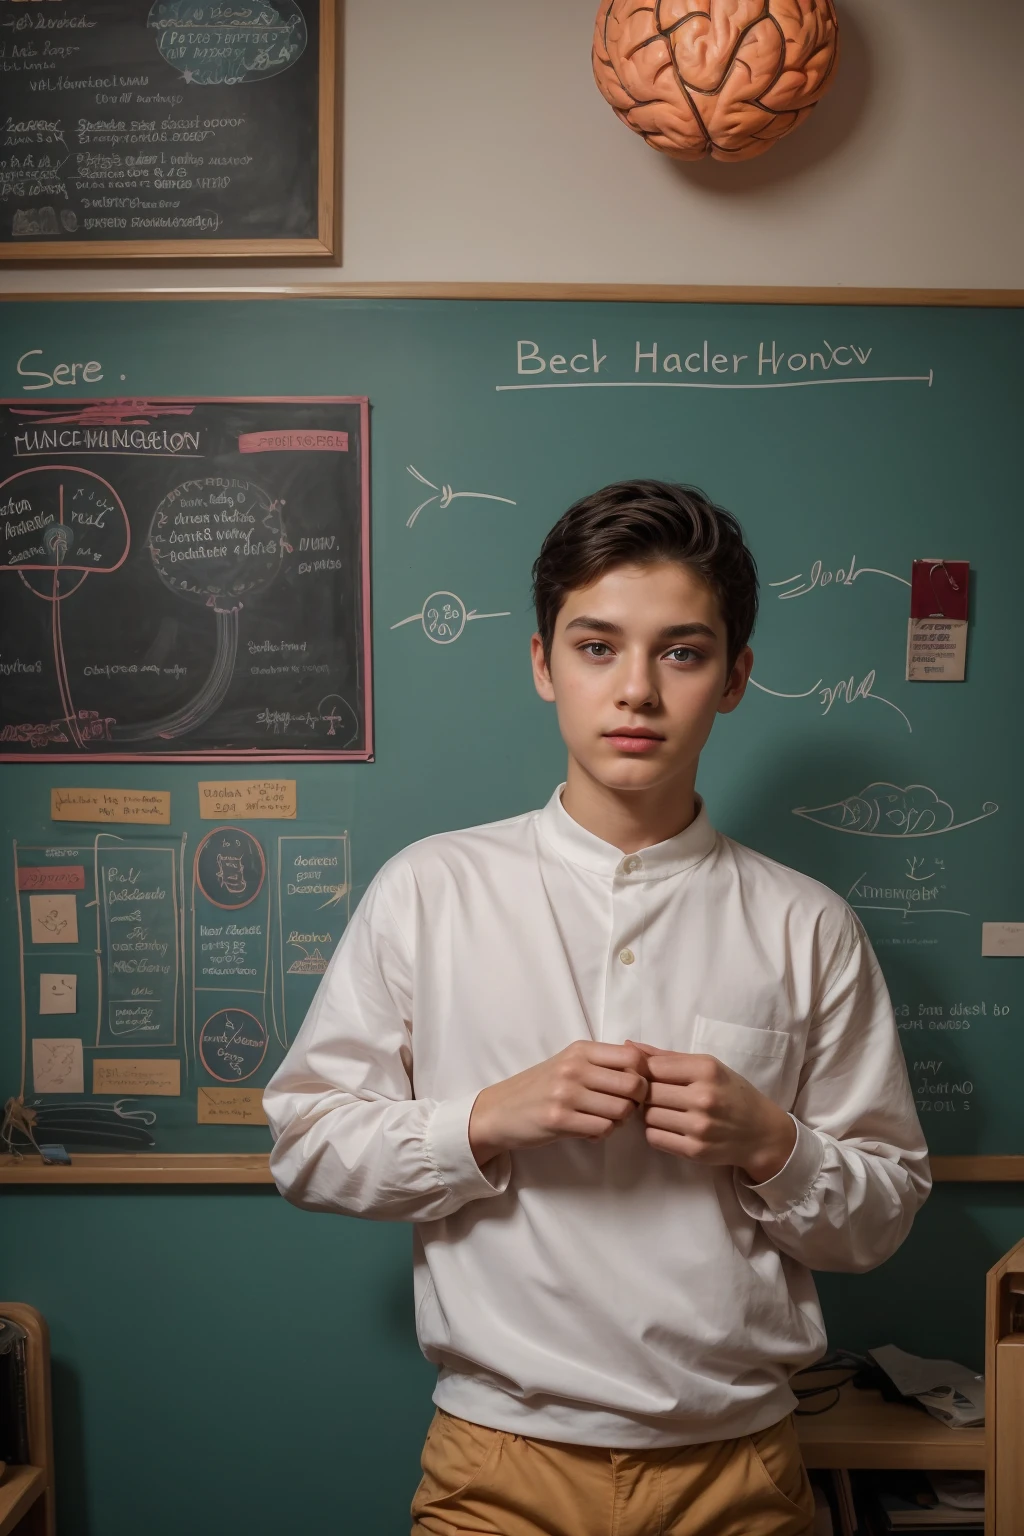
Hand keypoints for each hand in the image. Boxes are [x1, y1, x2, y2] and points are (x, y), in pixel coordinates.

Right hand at [469, 1041, 650, 1166]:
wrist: (499, 1111)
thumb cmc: (540, 1088)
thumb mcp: (569, 1064)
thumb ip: (602, 1063)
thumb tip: (645, 1067)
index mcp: (581, 1050)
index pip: (633, 1057)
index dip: (645, 1075)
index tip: (636, 1088)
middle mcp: (574, 1067)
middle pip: (634, 1085)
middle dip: (637, 1102)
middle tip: (624, 1109)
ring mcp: (566, 1093)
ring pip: (621, 1110)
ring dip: (620, 1121)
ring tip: (605, 1121)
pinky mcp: (558, 1119)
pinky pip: (603, 1129)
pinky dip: (603, 1134)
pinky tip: (590, 1132)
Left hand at [626, 1040, 796, 1183]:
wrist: (761, 1133)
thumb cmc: (732, 1093)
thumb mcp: (708, 1066)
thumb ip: (667, 1057)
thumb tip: (629, 1046)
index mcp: (706, 1070)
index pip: (653, 1067)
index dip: (645, 1071)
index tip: (650, 1076)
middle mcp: (703, 1097)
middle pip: (648, 1092)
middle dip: (647, 1093)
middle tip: (656, 1094)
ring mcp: (699, 1127)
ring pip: (648, 1116)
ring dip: (650, 1113)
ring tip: (665, 1110)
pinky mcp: (695, 1151)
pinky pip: (655, 1137)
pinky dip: (656, 1131)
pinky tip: (670, 1126)